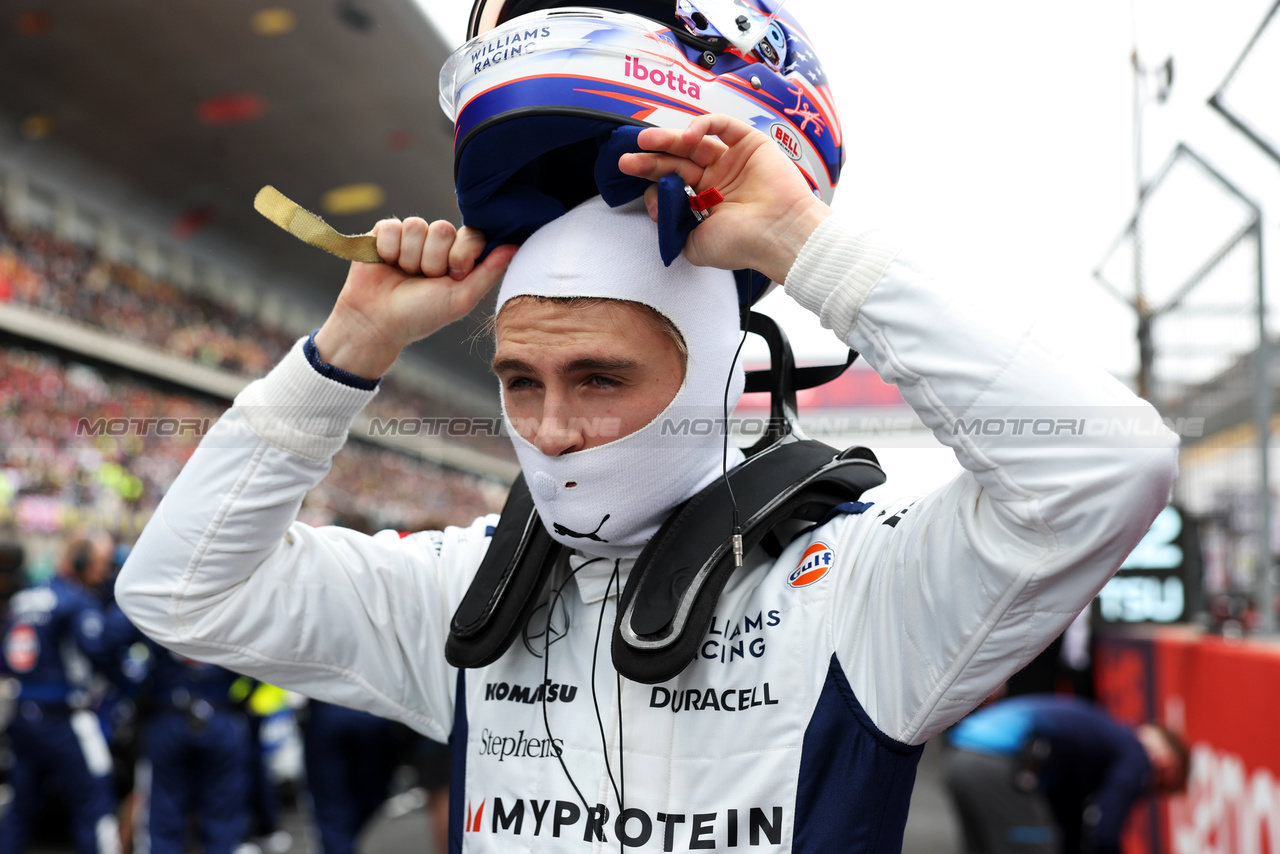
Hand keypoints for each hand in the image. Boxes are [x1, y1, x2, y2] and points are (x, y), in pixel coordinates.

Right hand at [314, 218, 516, 378]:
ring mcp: (410, 237)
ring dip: (409, 258)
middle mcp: (436, 243)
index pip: (471, 234)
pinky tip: (386, 264)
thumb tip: (516, 246)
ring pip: (415, 226)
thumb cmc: (422, 315)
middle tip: (424, 279)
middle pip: (442, 228)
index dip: (462, 253)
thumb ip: (489, 272)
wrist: (378, 323)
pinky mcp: (383, 233)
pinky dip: (388, 249)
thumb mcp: (462, 298)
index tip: (454, 275)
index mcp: (458, 255)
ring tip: (404, 274)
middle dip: (433, 260)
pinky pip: (391, 226)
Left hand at [617, 114, 830, 282]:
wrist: (778, 234)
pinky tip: (688, 136)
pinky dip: (703, 125)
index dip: (653, 181)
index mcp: (706, 202)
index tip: (639, 185)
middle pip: (678, 161)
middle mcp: (717, 180)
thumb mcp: (695, 244)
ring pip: (695, 142)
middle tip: (628, 160)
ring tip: (646, 141)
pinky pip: (722, 125)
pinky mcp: (750, 143)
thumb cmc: (743, 244)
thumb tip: (654, 203)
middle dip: (651, 159)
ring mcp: (732, 161)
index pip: (672, 184)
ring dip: (670, 139)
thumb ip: (671, 226)